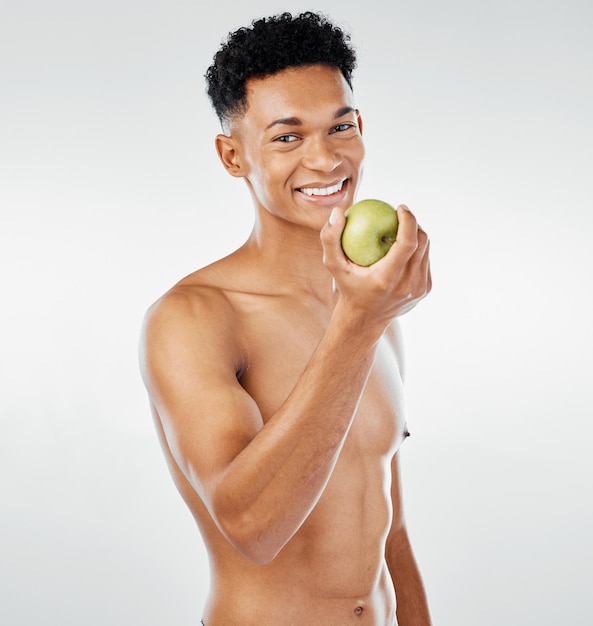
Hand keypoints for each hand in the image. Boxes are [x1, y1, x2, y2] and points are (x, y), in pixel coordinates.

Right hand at [320, 204, 431, 326]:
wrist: (364, 319)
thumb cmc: (347, 287)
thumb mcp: (332, 264)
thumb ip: (330, 238)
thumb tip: (338, 212)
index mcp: (387, 279)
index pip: (407, 242)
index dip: (408, 220)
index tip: (400, 208)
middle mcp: (408, 285)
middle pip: (422, 243)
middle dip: (414, 223)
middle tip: (400, 214)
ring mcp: (419, 289)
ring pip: (426, 251)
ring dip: (416, 235)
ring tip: (402, 227)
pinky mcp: (425, 290)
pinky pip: (425, 261)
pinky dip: (417, 250)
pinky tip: (405, 243)